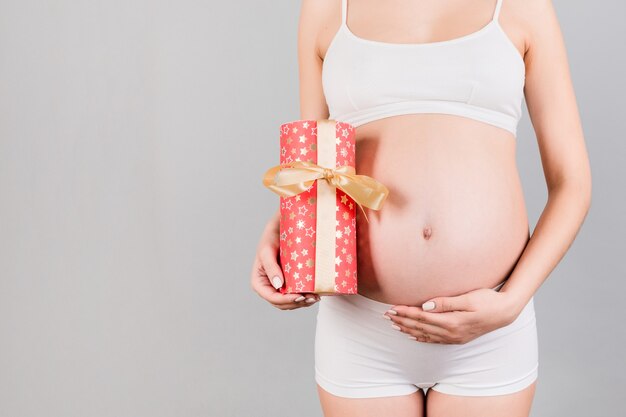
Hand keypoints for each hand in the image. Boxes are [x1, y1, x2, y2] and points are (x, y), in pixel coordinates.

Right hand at [250, 217, 318, 309]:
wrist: (280, 229)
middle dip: (297, 303)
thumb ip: (271, 268)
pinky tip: (314, 294)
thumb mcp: (268, 251)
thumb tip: (278, 286)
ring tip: (315, 298)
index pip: (272, 298)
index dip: (286, 300)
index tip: (300, 297)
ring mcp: (278, 287)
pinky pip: (295, 296)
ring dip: (302, 303)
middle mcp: (267, 287)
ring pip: (289, 303)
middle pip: (282, 303)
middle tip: (312, 298)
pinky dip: (304, 297)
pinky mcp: (288, 284)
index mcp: (258, 282)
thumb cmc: (271, 238)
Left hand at [383, 287, 515, 343]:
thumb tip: (425, 305)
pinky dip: (421, 337)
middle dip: (401, 320)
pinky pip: (434, 340)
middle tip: (386, 316)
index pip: (421, 316)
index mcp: (451, 321)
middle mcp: (450, 332)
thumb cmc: (488, 301)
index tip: (391, 307)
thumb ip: (446, 302)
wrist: (505, 313)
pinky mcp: (457, 338)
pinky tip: (412, 335)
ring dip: (408, 329)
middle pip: (419, 326)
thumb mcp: (468, 298)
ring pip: (424, 334)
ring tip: (393, 325)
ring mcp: (454, 337)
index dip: (405, 312)